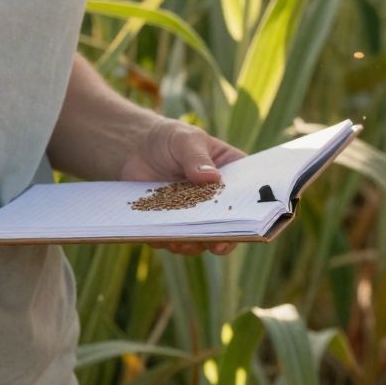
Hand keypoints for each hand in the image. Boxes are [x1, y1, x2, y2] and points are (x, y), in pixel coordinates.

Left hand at [120, 120, 245, 256]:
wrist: (135, 147)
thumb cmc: (169, 139)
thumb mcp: (185, 140)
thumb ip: (196, 158)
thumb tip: (211, 178)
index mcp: (230, 175)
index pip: (247, 194)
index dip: (250, 210)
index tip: (247, 223)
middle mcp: (216, 200)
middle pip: (227, 224)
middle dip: (223, 237)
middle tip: (217, 245)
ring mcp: (194, 215)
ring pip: (200, 237)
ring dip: (192, 244)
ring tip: (180, 241)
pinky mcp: (171, 223)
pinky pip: (172, 239)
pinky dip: (166, 240)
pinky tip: (158, 236)